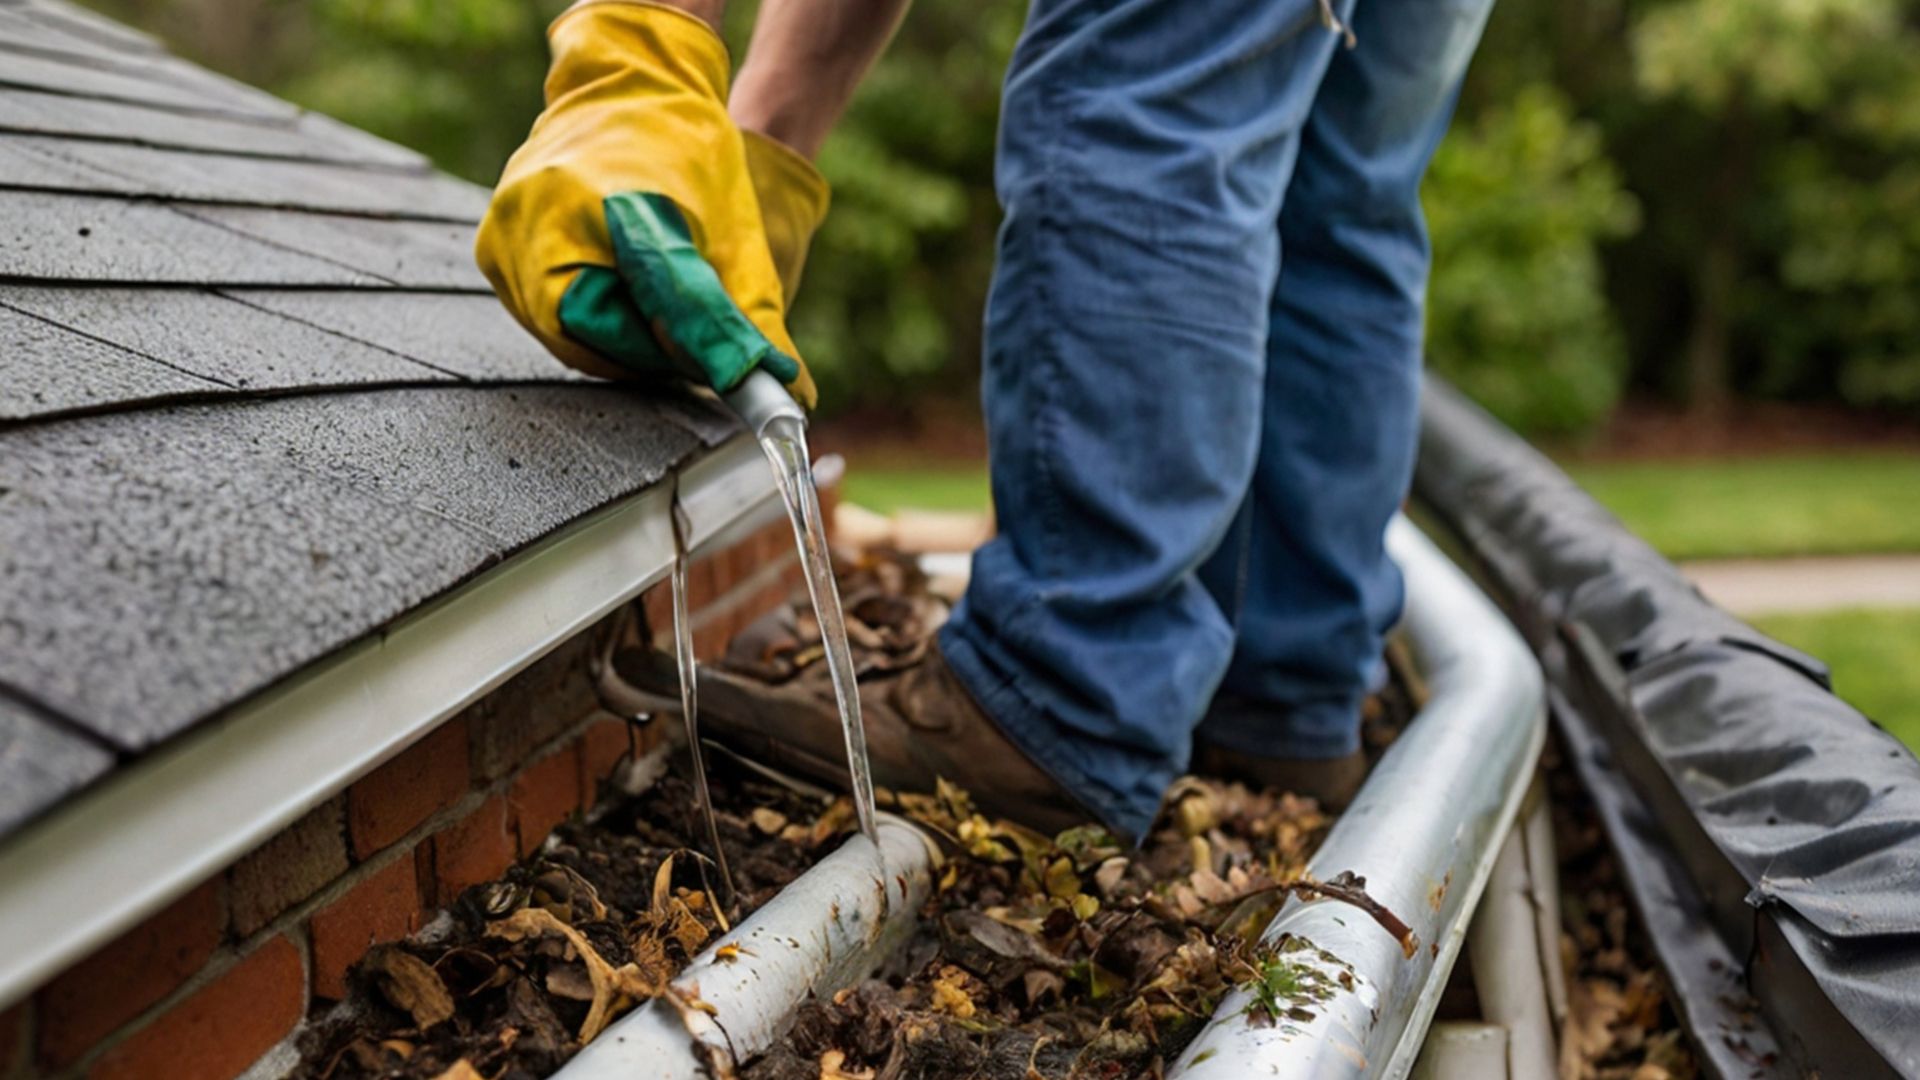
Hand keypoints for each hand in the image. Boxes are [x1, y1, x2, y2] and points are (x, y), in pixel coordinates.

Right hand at [475, 0, 822, 404]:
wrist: (632, 87)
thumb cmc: (689, 155)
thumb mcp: (731, 238)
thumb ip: (745, 322)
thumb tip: (785, 397)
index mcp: (597, 204)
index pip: (640, 314)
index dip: (683, 355)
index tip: (724, 376)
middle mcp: (534, 218)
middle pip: (592, 337)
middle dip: (650, 352)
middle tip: (695, 350)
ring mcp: (503, 235)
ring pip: (568, 334)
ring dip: (622, 341)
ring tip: (664, 317)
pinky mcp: (493, 251)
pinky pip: (546, 316)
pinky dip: (592, 323)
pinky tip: (627, 300)